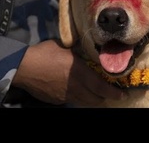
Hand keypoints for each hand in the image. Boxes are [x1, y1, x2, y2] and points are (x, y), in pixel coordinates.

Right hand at [12, 39, 126, 106]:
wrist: (25, 67)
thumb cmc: (46, 53)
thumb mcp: (66, 47)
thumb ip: (80, 50)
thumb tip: (89, 46)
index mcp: (80, 73)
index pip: (102, 87)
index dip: (114, 92)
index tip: (124, 94)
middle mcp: (76, 87)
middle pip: (96, 99)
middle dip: (105, 97)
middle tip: (111, 92)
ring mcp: (66, 95)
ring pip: (85, 103)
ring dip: (93, 99)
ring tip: (96, 94)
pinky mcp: (57, 100)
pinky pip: (73, 101)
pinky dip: (80, 98)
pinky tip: (78, 92)